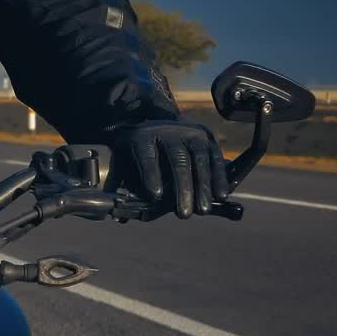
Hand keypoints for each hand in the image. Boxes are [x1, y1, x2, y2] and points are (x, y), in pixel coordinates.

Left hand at [112, 120, 228, 218]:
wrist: (156, 121)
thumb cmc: (138, 148)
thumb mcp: (123, 158)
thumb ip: (119, 183)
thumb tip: (116, 214)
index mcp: (143, 137)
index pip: (147, 156)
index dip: (151, 175)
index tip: (155, 196)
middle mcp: (169, 132)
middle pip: (178, 160)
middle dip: (182, 188)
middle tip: (183, 215)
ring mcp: (191, 133)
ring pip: (199, 160)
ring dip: (203, 187)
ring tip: (202, 211)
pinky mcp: (207, 138)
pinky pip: (215, 159)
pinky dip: (219, 178)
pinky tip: (220, 196)